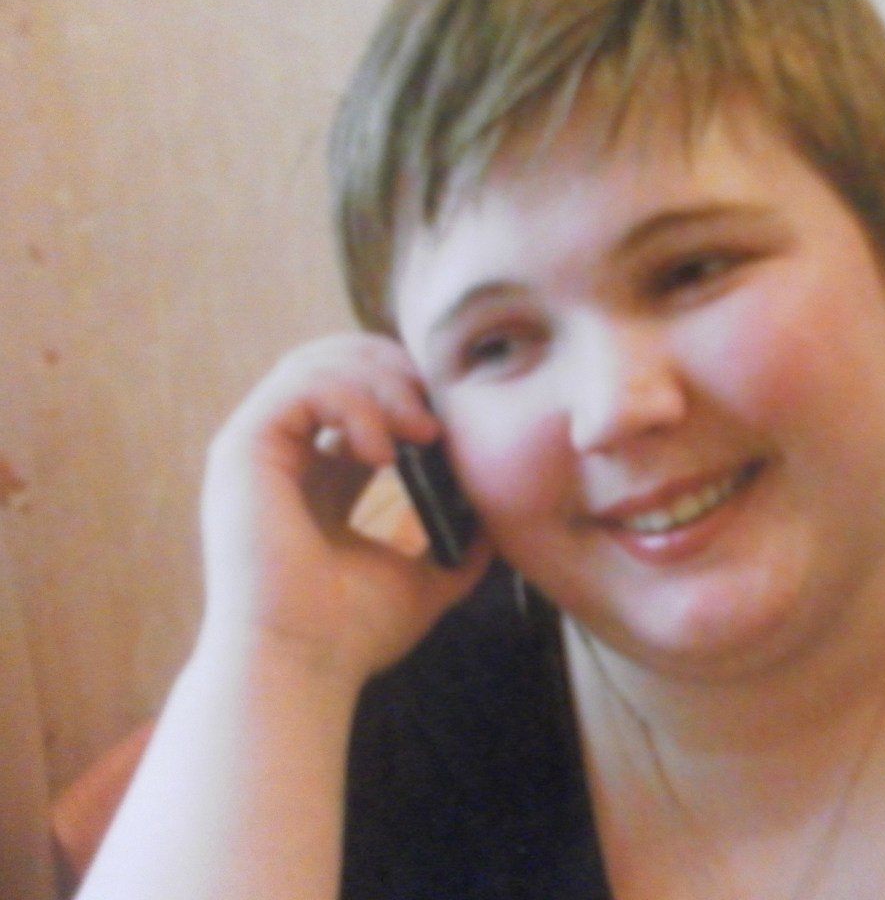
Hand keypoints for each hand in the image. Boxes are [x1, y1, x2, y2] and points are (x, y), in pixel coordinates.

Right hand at [199, 333, 490, 687]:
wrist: (303, 668)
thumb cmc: (351, 636)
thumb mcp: (423, 580)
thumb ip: (456, 550)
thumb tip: (496, 528)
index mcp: (317, 479)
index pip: (357, 399)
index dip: (405, 391)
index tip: (450, 421)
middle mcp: (282, 457)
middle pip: (333, 364)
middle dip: (394, 370)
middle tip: (438, 409)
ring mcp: (257, 451)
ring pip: (317, 363)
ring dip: (382, 384)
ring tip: (422, 431)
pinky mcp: (241, 451)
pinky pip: (301, 385)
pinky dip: (353, 403)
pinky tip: (386, 453)